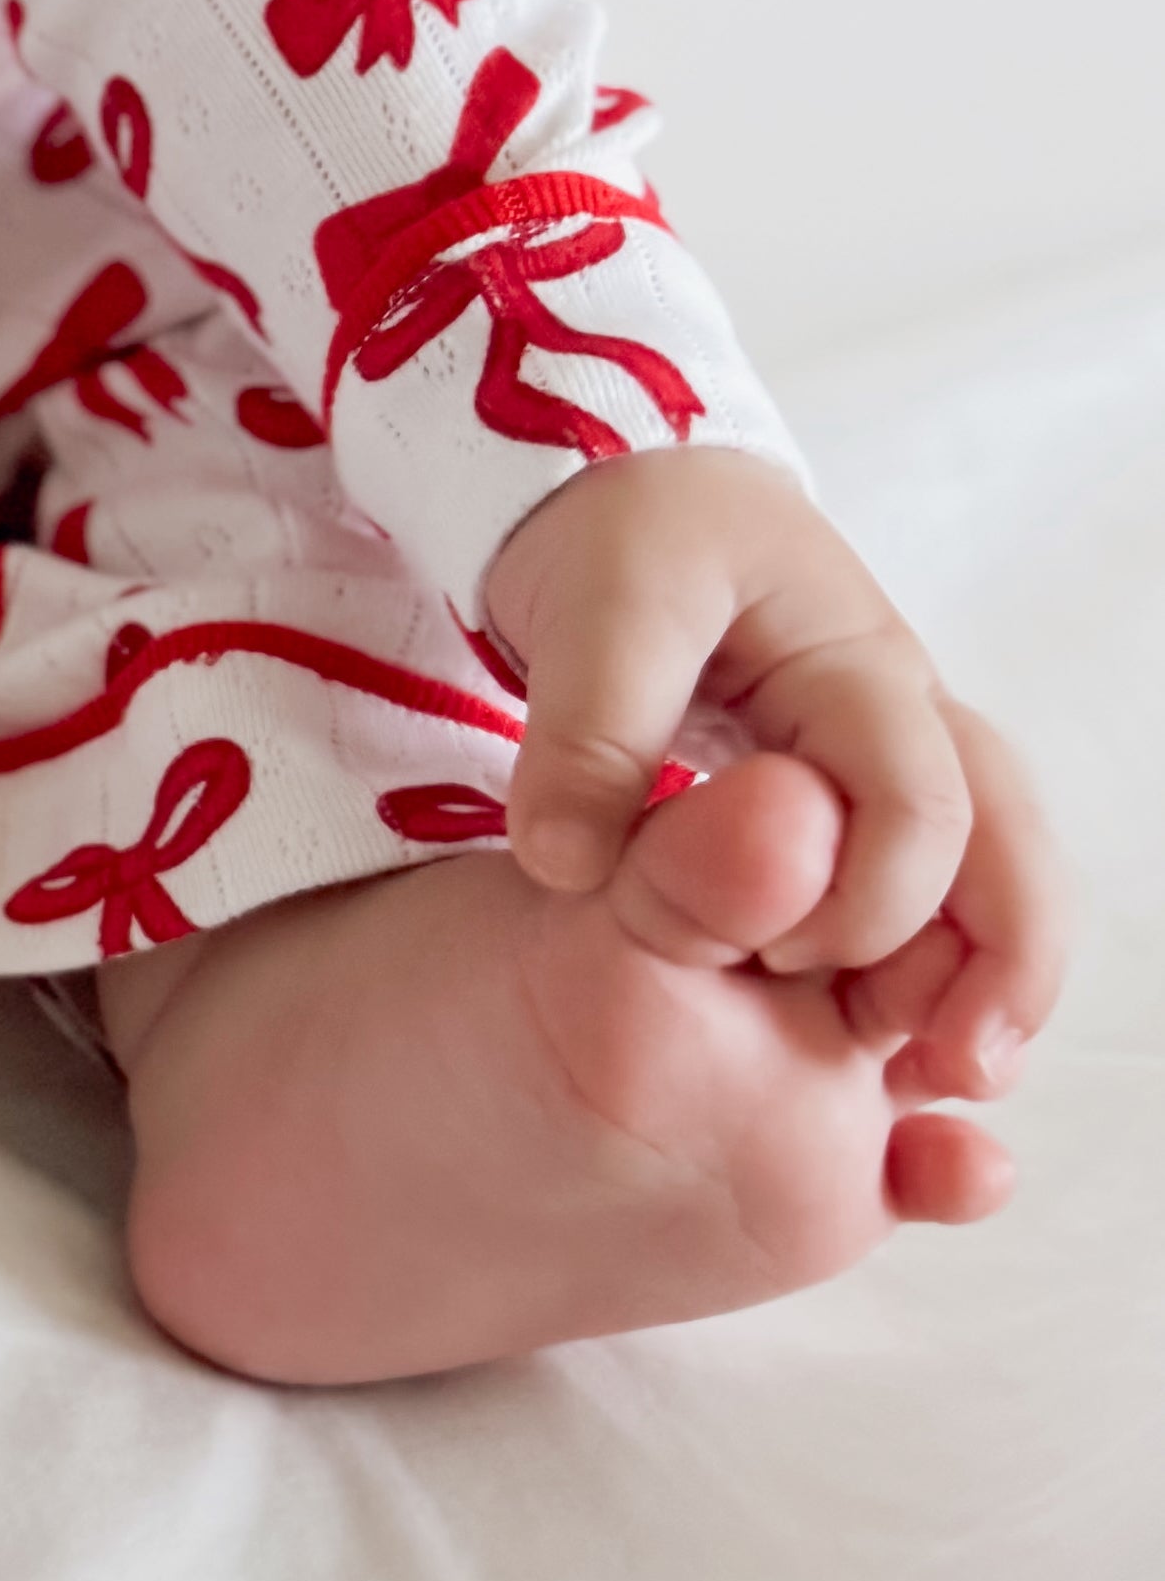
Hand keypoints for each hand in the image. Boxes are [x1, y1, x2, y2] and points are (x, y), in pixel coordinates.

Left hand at [479, 444, 1067, 1103]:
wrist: (628, 500)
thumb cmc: (628, 538)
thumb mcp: (599, 605)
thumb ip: (587, 729)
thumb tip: (567, 865)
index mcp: (856, 664)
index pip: (919, 799)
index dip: (870, 898)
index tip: (774, 958)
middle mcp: (902, 719)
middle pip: (1012, 844)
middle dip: (1006, 964)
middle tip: (955, 1072)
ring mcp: (891, 762)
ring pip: (998, 874)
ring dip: (988, 977)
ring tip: (944, 1081)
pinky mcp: (860, 803)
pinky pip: (941, 890)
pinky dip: (937, 967)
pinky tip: (895, 1049)